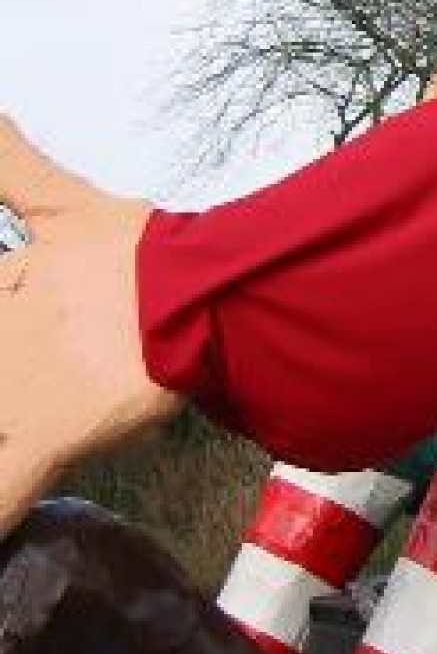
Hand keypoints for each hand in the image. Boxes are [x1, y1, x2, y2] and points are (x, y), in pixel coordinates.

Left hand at [0, 118, 177, 537]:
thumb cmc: (144, 255)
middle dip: (2, 367)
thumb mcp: (70, 204)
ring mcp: (19, 394)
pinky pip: (6, 491)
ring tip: (13, 421)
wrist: (199, 300)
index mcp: (11, 292)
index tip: (6, 305)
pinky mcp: (46, 437)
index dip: (2, 306)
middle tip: (17, 368)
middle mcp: (9, 346)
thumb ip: (16, 163)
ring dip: (1, 430)